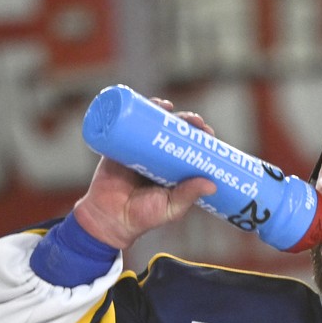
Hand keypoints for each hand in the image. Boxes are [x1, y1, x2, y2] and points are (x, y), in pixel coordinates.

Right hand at [71, 98, 219, 249]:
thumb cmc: (142, 217)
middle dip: (184, 121)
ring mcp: (137, 149)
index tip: (208, 133)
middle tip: (193, 121)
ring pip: (151, 123)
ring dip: (162, 111)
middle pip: (172, 130)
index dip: (199, 137)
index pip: (188, 147)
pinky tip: (146, 103)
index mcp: (171, 169)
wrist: (109, 219)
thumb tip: (212, 184)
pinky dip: (136, 110)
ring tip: (169, 107)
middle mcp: (155, 155)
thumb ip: (188, 195)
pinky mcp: (118, 145)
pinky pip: (126, 124)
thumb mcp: (170, 207)